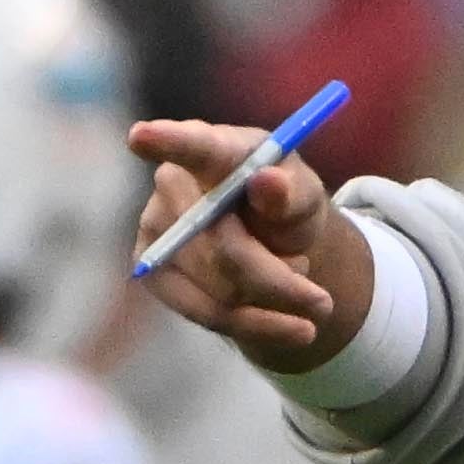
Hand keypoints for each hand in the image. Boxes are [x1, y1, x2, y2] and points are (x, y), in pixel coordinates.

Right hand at [125, 119, 369, 370]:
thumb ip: (292, 190)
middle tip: (323, 302)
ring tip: (294, 286)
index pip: (191, 146)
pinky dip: (254, 326)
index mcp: (217, 149)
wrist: (274, 244)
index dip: (166, 141)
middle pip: (223, 249)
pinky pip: (207, 315)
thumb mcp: (305, 195)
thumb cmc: (285, 204)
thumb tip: (267, 181)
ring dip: (271, 302)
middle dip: (278, 282)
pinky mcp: (154, 274)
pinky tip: (286, 326)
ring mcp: (156, 230)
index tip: (140, 137)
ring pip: (220, 291)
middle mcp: (174, 183)